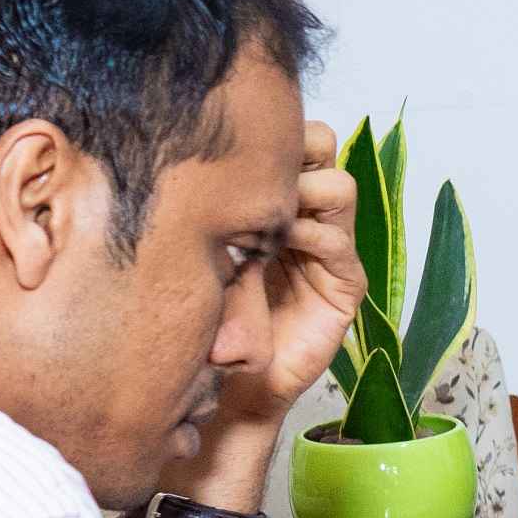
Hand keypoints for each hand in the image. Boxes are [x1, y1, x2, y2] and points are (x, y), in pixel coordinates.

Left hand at [220, 122, 366, 449]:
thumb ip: (208, 212)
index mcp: (276, 200)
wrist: (226, 383)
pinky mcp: (344, 286)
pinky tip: (278, 250)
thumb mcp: (201, 252)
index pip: (293, 138)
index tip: (236, 153)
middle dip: (297, 150)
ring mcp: (330, 250)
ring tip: (270, 218)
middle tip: (264, 177)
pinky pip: (339, 245)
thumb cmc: (207, 315)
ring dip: (305, 193)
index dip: (274, 134)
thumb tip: (174, 155)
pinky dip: (311, 238)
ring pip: (340, 187)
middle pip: (323, 145)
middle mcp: (308, 216)